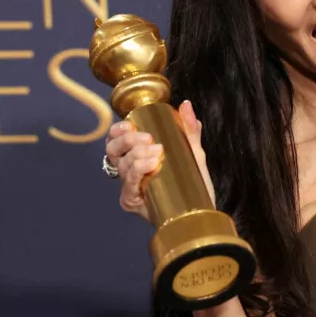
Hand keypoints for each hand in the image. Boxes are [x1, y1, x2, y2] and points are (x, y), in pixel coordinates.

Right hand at [104, 100, 213, 220]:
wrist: (202, 212)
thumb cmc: (194, 184)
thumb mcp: (193, 152)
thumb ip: (188, 129)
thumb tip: (185, 104)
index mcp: (136, 157)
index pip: (116, 140)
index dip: (118, 130)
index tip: (130, 124)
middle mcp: (128, 172)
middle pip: (113, 150)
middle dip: (128, 140)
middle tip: (148, 138)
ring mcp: (129, 187)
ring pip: (123, 165)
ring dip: (137, 154)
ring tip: (157, 152)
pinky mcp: (131, 202)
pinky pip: (129, 183)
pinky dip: (138, 170)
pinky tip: (151, 164)